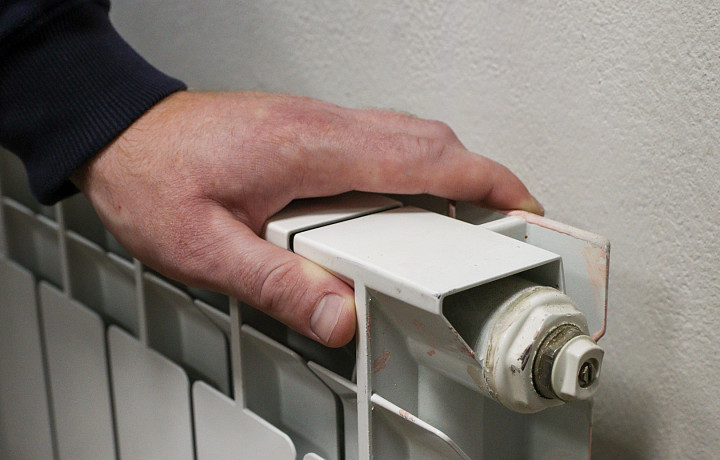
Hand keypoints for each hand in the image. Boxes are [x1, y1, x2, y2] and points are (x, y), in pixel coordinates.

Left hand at [71, 91, 542, 346]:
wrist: (119, 134)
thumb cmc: (153, 176)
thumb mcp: (204, 248)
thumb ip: (278, 284)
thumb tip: (340, 315)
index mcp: (309, 148)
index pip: (422, 158)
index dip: (483, 180)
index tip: (521, 204)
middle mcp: (321, 125)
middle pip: (427, 139)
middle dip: (479, 177)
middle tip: (503, 222)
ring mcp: (317, 122)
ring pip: (406, 136)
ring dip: (446, 173)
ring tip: (462, 222)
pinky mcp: (307, 130)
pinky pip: (378, 141)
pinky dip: (411, 169)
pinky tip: (402, 206)